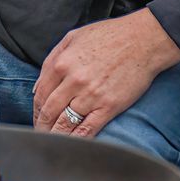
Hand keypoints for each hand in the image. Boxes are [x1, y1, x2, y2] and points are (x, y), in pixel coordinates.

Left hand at [34, 9, 179, 137]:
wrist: (142, 40)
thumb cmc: (109, 35)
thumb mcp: (73, 37)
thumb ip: (52, 59)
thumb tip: (38, 87)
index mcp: (62, 63)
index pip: (41, 95)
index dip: (36, 110)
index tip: (38, 118)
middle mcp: (73, 81)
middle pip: (49, 112)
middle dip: (43, 126)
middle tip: (41, 134)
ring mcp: (91, 95)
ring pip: (65, 124)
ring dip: (56, 136)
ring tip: (53, 143)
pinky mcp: (109, 106)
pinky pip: (87, 130)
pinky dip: (76, 140)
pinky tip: (72, 145)